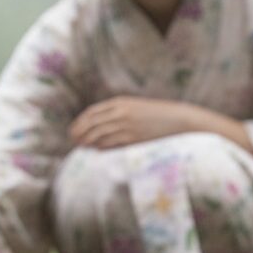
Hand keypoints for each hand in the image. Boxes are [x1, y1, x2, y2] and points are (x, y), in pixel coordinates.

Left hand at [69, 97, 199, 149]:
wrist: (179, 119)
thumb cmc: (158, 115)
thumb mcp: (136, 108)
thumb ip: (118, 113)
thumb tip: (99, 125)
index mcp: (120, 102)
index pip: (92, 112)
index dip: (79, 121)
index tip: (73, 129)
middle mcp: (121, 113)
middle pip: (91, 123)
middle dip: (79, 132)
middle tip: (73, 140)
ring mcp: (126, 126)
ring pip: (98, 134)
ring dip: (87, 141)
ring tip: (82, 146)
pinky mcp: (132, 138)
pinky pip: (110, 144)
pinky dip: (100, 147)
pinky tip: (97, 150)